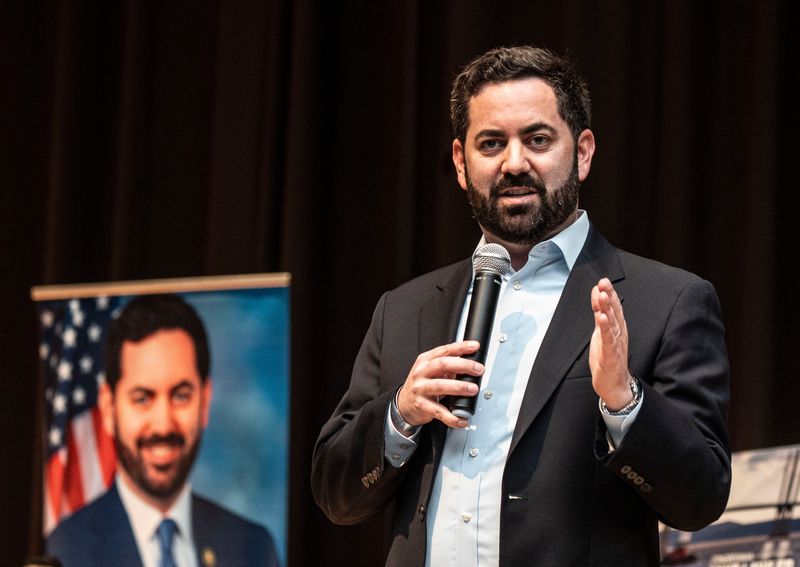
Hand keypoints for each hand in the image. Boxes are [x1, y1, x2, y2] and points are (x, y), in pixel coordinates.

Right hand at [396, 340, 482, 427]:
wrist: (404, 403)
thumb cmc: (421, 384)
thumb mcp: (430, 370)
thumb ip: (447, 365)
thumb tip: (470, 365)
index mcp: (425, 360)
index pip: (444, 350)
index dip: (461, 347)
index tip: (474, 346)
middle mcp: (421, 372)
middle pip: (442, 365)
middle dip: (463, 366)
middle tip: (478, 370)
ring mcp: (420, 389)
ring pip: (440, 386)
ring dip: (459, 387)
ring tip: (473, 389)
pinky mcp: (422, 405)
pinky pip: (439, 411)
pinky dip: (452, 417)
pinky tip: (461, 418)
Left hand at [590, 278, 633, 409]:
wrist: (614, 384)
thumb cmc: (608, 358)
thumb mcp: (601, 331)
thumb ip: (599, 312)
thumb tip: (597, 293)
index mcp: (618, 328)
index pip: (614, 307)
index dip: (609, 293)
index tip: (603, 280)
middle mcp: (619, 333)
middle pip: (615, 311)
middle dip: (609, 296)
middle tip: (604, 282)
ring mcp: (616, 344)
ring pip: (612, 323)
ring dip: (607, 308)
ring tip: (602, 295)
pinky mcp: (610, 354)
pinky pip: (608, 339)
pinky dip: (605, 328)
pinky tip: (602, 318)